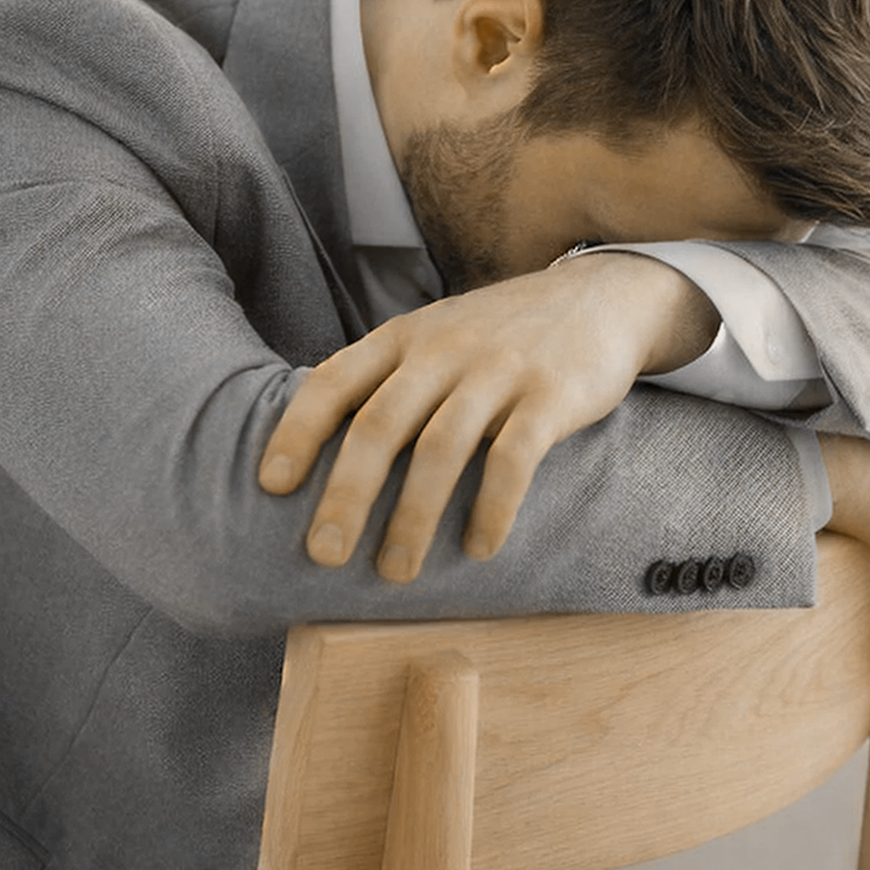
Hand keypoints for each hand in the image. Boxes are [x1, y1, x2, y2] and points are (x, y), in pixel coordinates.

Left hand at [258, 253, 718, 581]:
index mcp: (403, 339)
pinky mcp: (551, 395)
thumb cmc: (498, 336)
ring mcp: (498, 370)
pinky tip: (478, 549)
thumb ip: (383, 382)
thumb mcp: (433, 339)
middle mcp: (443, 349)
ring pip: (442, 447)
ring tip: (396, 572)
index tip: (271, 486)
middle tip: (325, 554)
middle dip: (346, 494)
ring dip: (413, 516)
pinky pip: (514, 457)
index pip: (334, 381)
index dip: (297, 432)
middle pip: (380, 425)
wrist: (599, 298)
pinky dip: (491, 508)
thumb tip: (317, 453)